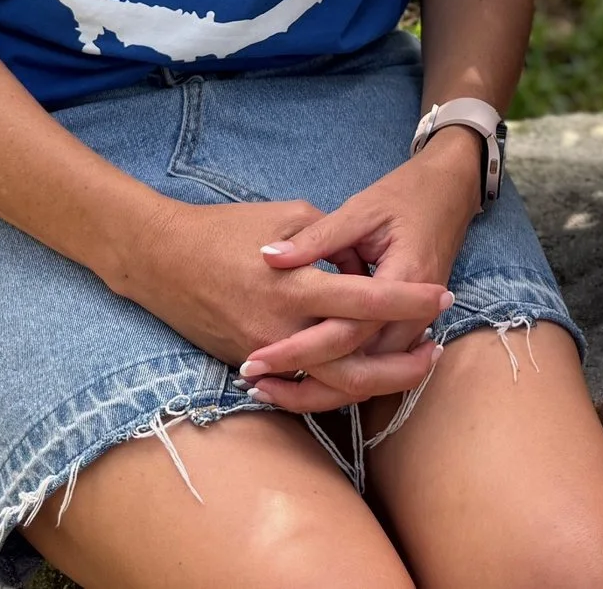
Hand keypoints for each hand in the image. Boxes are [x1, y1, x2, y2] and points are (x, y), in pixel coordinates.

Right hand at [97, 193, 451, 410]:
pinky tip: (364, 372)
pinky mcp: (251, 364)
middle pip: (355, 366)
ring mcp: (263, 353)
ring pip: (330, 389)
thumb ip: (333, 242)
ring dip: (375, 383)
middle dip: (402, 366)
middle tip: (436, 350)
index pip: (366, 299)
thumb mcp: (288, 214)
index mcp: (294, 283)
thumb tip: (362, 267)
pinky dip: (336, 384)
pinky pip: (302, 384)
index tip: (442, 297)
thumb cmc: (226, 228)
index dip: (409, 301)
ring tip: (410, 367)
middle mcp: (281, 328)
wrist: (160, 259)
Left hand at [239, 129, 483, 412]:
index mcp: (404, 278)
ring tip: (268, 389)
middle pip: (362, 367)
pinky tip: (301, 375)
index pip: (349, 330)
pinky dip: (340, 375)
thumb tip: (269, 257)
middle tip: (255, 383)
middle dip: (308, 384)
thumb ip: (317, 237)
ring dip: (323, 388)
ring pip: (370, 376)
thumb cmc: (404, 196)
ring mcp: (416, 325)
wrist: (450, 192)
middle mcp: (415, 313)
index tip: (259, 357)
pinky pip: (374, 363)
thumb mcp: (360, 209)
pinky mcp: (409, 328)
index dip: (302, 348)